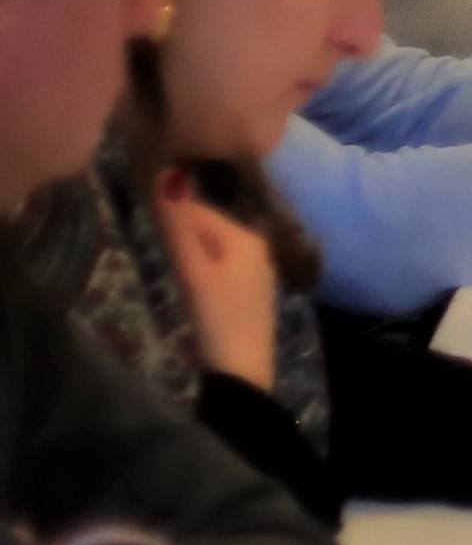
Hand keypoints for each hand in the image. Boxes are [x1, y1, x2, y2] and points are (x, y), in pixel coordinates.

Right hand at [149, 171, 283, 388]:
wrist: (241, 370)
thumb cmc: (216, 317)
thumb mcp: (192, 270)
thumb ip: (179, 226)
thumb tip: (168, 173)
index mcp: (246, 236)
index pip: (199, 210)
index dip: (169, 210)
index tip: (140, 211)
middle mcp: (258, 247)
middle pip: (208, 227)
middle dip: (179, 228)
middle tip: (145, 234)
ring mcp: (256, 270)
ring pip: (213, 246)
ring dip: (188, 246)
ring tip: (161, 253)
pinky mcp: (248, 291)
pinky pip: (219, 265)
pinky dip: (200, 264)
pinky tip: (186, 277)